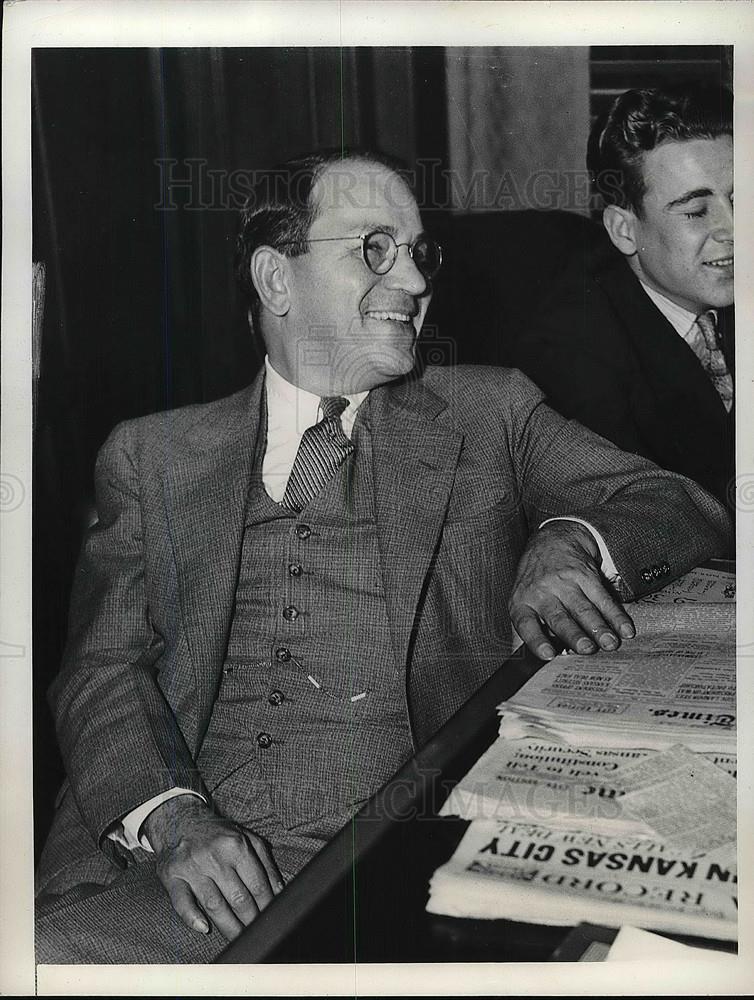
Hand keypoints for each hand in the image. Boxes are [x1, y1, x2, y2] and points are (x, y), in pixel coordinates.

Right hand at [143, 795, 283, 939]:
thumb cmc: (219, 835)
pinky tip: (204, 927)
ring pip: (214, 904)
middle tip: (256, 932)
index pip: (256, 884)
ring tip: (239, 937)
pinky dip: (192, 917)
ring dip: (228, 926)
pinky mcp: (172, 876)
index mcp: (236, 845)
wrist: (182, 821)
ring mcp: (192, 866)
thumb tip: (279, 891)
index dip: (266, 905)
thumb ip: (265, 863)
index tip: (270, 919)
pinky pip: (181, 901)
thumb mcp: (247, 839)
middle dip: (250, 920)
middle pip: (238, 897)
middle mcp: (214, 855)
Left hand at [509, 520, 634, 660]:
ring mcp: (565, 583)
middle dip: (574, 635)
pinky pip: (602, 598)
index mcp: (523, 604)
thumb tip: (546, 661)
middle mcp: (542, 593)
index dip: (537, 640)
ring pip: (583, 609)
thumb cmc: (535, 581)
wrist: (551, 541)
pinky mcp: (586, 576)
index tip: (548, 655)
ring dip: (598, 628)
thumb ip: (533, 630)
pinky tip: (625, 629)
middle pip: (560, 617)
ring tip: (610, 644)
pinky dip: (616, 615)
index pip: (527, 625)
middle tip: (586, 650)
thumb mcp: (523, 600)